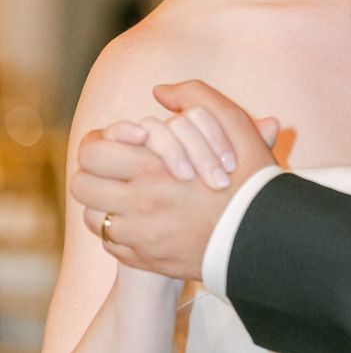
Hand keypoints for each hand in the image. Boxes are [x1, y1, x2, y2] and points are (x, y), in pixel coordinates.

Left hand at [72, 81, 279, 279]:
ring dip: (105, 202)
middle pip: (83, 185)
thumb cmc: (249, 177)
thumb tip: (160, 92)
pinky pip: (111, 243)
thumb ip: (195, 95)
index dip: (101, 142)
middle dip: (95, 172)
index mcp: (153, 167)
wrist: (265, 236)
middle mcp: (139, 204)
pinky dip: (120, 229)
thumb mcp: (233, 123)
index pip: (92, 152)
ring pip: (92, 217)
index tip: (122, 142)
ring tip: (128, 193)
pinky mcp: (146, 260)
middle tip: (116, 167)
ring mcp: (140, 237)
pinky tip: (142, 218)